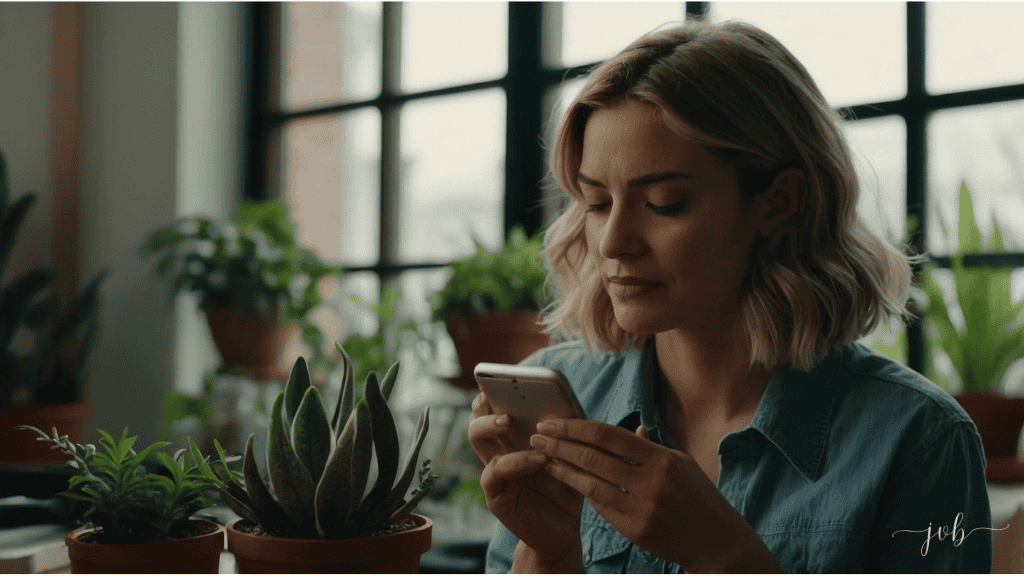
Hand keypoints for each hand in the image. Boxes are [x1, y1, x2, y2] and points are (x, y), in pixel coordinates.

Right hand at [467, 392, 583, 565]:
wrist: (564, 530)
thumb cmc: (567, 486)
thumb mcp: (570, 452)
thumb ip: (566, 430)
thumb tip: (569, 402)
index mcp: (512, 438)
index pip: (493, 407)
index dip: (492, 391)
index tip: (500, 376)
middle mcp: (497, 451)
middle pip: (476, 418)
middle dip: (485, 403)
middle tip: (501, 394)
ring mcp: (494, 472)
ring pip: (476, 439)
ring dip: (491, 425)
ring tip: (510, 419)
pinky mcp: (497, 496)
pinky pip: (495, 472)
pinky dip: (516, 460)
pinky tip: (538, 457)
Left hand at [532, 419, 778, 572]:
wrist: (717, 541)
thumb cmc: (699, 496)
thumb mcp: (681, 463)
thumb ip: (651, 447)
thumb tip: (632, 428)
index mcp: (662, 458)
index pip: (608, 435)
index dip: (575, 427)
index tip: (553, 422)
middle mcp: (652, 482)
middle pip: (593, 457)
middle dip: (560, 444)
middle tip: (537, 434)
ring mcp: (642, 508)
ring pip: (590, 483)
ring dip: (562, 467)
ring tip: (542, 455)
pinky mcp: (634, 530)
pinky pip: (600, 506)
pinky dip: (580, 489)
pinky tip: (564, 478)